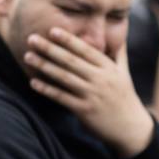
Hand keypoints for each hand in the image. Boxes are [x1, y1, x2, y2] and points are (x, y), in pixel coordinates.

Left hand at [25, 28, 153, 157]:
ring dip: (44, 66)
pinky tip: (33, 82)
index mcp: (109, 68)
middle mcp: (100, 79)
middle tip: (32, 38)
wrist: (131, 128)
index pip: (85, 50)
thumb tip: (118, 35)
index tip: (52, 30)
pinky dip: (47, 89)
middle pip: (71, 61)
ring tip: (28, 56)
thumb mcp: (124, 73)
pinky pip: (62, 97)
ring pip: (64, 77)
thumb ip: (118, 53)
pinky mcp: (85, 110)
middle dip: (50, 48)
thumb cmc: (125, 97)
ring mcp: (92, 95)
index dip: (68, 39)